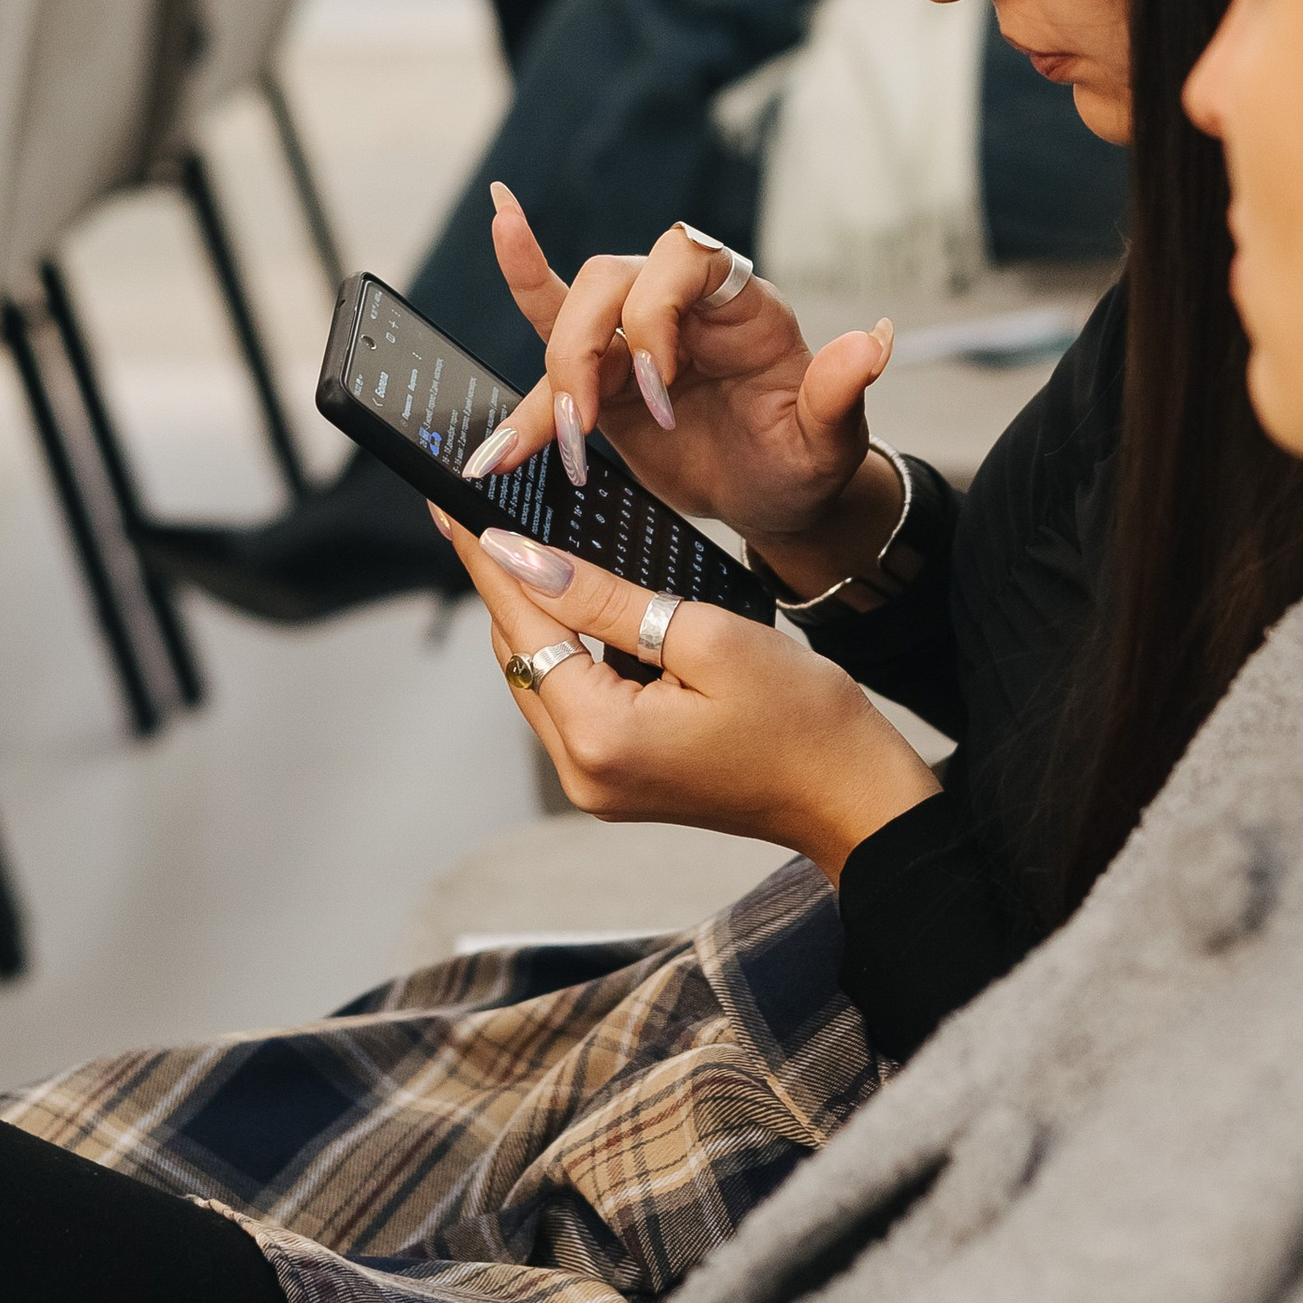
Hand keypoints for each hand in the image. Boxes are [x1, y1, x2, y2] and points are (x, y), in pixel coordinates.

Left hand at [438, 513, 937, 880]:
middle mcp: (583, 773)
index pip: (521, 628)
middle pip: (520, 657)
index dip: (486, 558)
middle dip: (506, 583)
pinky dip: (574, 650)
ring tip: (527, 543)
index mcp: (600, 738)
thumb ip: (603, 597)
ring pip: (543, 678)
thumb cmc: (804, 719)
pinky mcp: (619, 780)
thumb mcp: (705, 636)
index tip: (448, 504)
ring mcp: (598, 784)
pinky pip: (575, 701)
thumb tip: (524, 558)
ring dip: (540, 616)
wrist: (854, 798)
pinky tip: (585, 603)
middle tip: (483, 510)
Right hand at [476, 187, 906, 597]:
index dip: (656, 315)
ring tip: (526, 447)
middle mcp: (683, 304)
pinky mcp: (602, 377)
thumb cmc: (806, 459)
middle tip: (591, 427)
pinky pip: (548, 337)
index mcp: (741, 303)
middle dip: (587, 349)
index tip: (661, 392)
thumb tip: (874, 342)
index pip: (683, 261)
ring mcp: (635, 337)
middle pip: (610, 281)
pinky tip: (494, 293)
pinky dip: (518, 328)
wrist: (776, 496)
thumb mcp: (830, 439)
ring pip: (568, 316)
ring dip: (549, 377)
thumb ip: (841, 393)